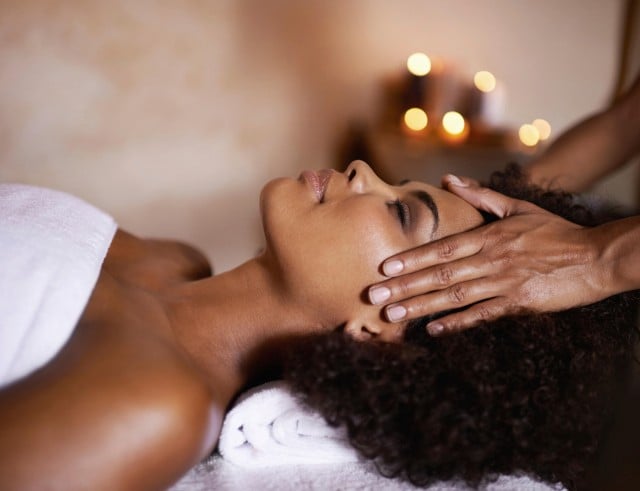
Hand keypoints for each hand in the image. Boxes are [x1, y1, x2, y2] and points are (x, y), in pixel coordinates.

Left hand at [369, 175, 607, 334]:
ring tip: (392, 314)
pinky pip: (482, 315)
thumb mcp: (519, 208)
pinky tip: (434, 330)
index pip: (441, 247)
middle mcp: (490, 259)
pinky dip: (457, 323)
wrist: (596, 257)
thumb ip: (482, 196)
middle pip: (439, 274)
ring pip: (454, 296)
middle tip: (374, 296)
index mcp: (489, 236)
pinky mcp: (518, 303)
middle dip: (404, 285)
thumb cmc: (555, 232)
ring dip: (421, 306)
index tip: (385, 267)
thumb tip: (450, 180)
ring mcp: (503, 283)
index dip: (411, 258)